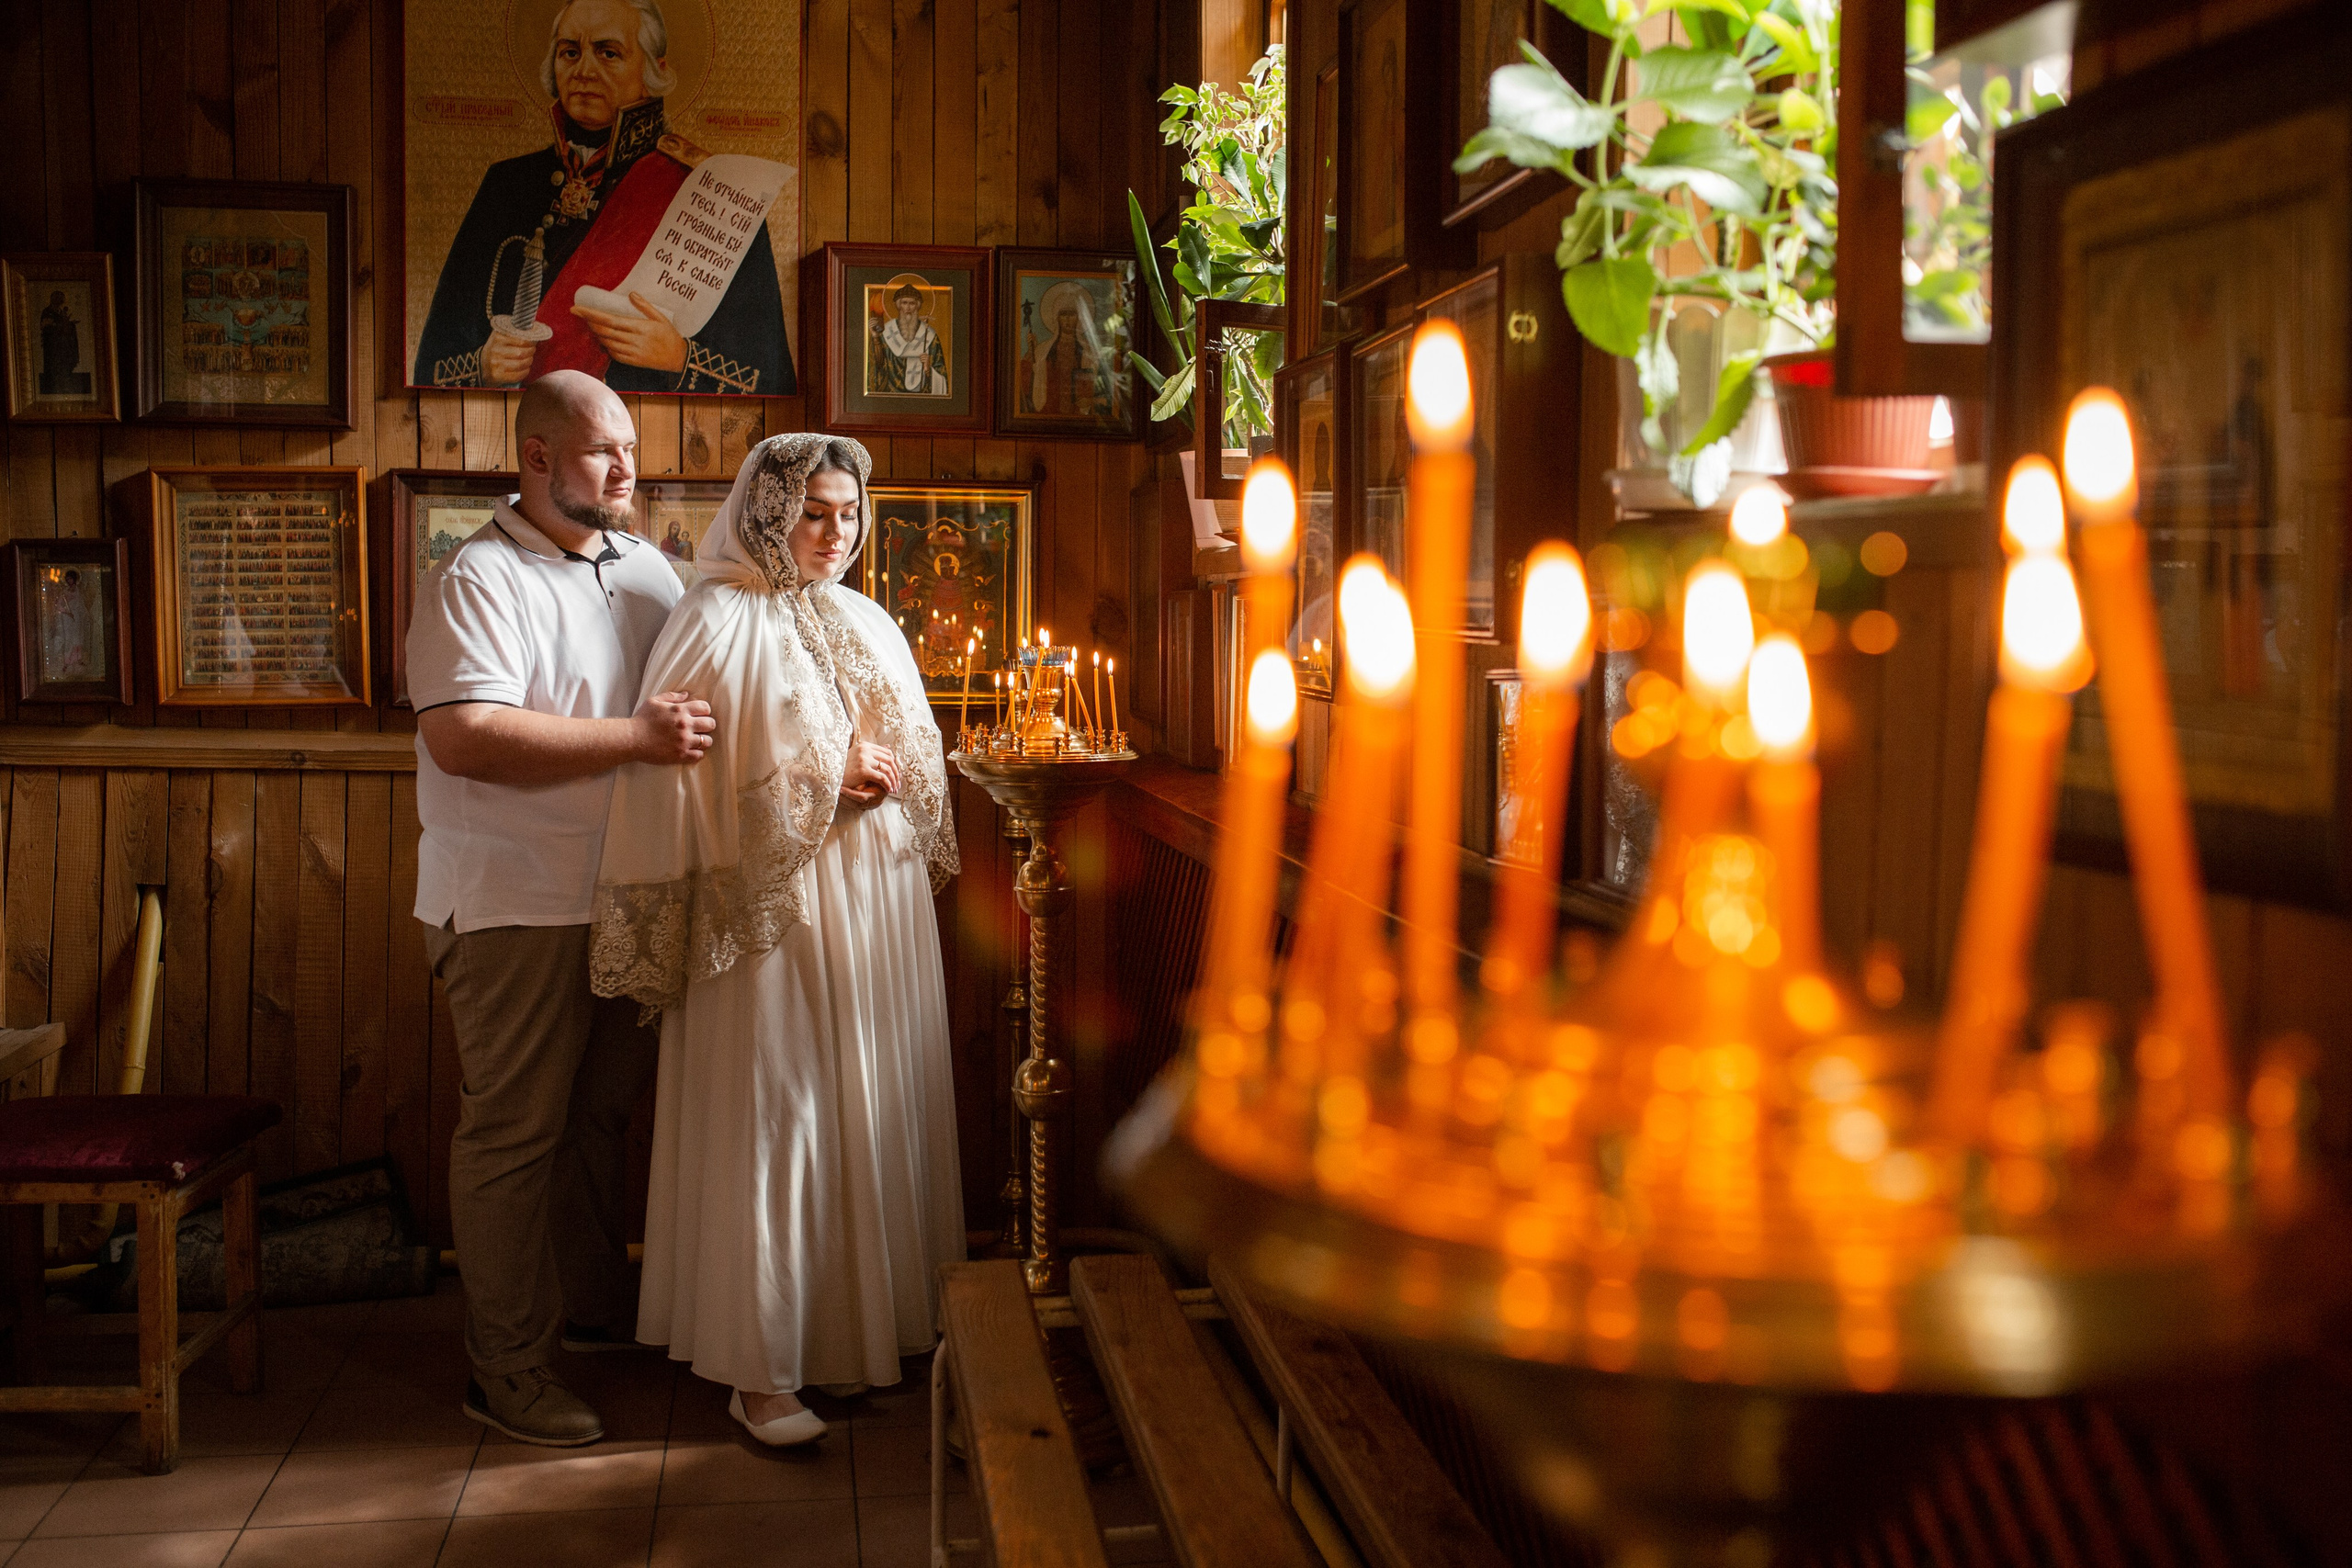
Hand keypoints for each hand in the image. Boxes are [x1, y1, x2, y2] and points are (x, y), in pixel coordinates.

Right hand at [481, 327, 537, 385]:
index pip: (521, 339)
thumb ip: (515, 333)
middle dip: (531, 352)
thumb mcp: (501, 337)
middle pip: (522, 352)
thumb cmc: (497, 350)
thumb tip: (535, 332)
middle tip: (532, 351)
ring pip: (520, 364)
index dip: (531, 342)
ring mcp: (495, 363)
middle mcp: (495, 349)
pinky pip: (517, 375)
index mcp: (497, 337)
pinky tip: (525, 369)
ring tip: (529, 359)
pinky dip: (524, 372)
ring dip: (528, 362)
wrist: (481, 365)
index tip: (533, 342)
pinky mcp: (496, 375)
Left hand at [571, 291, 687, 372]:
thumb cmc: (670, 335)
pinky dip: (607, 347)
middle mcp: (634, 340)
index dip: (590, 314)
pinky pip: (615, 355)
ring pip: (607, 343)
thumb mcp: (661, 317)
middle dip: (590, 323)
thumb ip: (645, 306)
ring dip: (597, 335)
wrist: (680, 358)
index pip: (609, 320)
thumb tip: (631, 294)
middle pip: (604, 331)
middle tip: (582, 315)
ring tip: (593, 326)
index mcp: (640, 327)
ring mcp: (633, 353)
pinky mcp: (634, 362)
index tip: (576, 309)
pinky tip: (606, 341)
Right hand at [635, 689, 714, 764]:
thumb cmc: (641, 719)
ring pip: (708, 741)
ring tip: (696, 740)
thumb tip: (687, 694)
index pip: (705, 708)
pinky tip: (691, 750)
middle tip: (700, 728)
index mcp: (680, 710)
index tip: (699, 715)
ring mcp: (684, 741)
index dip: (704, 711)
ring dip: (703, 740)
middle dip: (707, 725)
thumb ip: (672, 696)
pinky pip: (699, 756)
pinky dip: (697, 753)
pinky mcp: (680, 755)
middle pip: (711, 724)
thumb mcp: (654, 701)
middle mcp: (685, 725)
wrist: (631, 739)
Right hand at [841, 739, 898, 801]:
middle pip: (890, 760)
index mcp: (865, 745)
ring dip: (893, 780)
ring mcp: (864, 759)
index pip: (887, 752)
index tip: (896, 774)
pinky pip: (882, 778)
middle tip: (898, 783)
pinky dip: (888, 785)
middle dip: (896, 773)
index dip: (895, 764)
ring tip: (894, 789)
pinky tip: (888, 790)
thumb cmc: (842, 768)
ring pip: (888, 769)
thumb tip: (889, 747)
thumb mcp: (858, 757)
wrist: (829, 775)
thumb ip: (872, 753)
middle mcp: (865, 750)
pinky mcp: (863, 770)